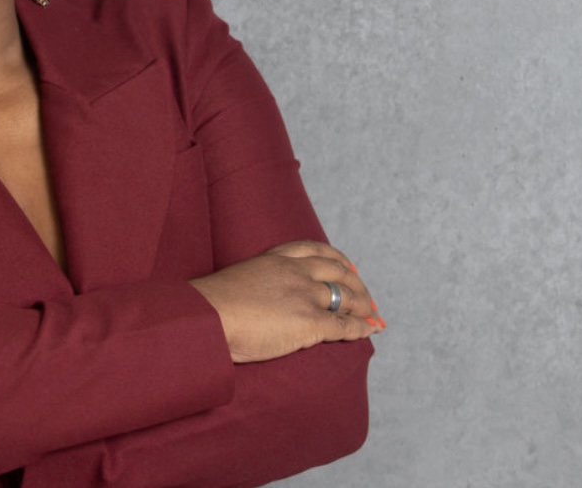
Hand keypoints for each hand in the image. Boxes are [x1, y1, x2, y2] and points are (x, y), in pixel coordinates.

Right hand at [189, 240, 384, 363]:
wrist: (208, 317)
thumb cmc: (211, 306)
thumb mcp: (238, 281)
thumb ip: (255, 284)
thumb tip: (256, 300)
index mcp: (276, 258)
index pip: (315, 250)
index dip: (337, 259)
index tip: (347, 266)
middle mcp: (295, 272)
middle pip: (338, 270)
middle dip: (356, 283)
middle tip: (366, 295)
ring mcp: (304, 295)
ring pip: (346, 296)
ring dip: (364, 305)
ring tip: (373, 314)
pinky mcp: (309, 322)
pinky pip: (344, 325)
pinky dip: (362, 327)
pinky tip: (371, 330)